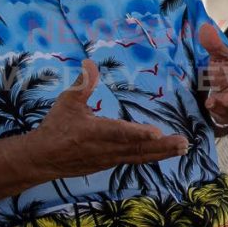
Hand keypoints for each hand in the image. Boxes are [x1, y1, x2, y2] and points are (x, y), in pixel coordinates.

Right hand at [27, 60, 187, 179]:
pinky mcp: (110, 164)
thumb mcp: (67, 102)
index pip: (119, 132)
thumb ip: (83, 84)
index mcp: (94, 132)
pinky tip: (165, 152)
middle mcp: (105, 149)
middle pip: (137, 148)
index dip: (138, 133)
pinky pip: (134, 160)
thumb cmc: (56, 127)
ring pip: (139, 156)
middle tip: (184, 143)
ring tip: (183, 148)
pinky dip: (151, 156)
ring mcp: (109, 159)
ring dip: (162, 153)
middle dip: (162, 146)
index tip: (157, 133)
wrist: (42, 158)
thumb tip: (90, 63)